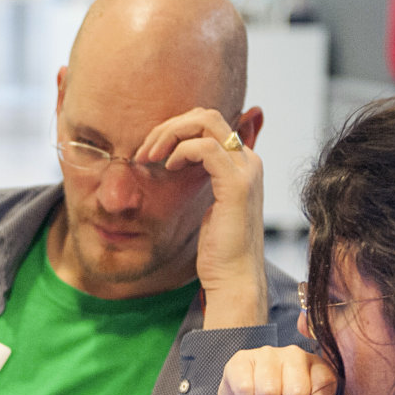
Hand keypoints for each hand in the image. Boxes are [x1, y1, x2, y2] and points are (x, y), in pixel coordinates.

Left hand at [135, 108, 264, 319]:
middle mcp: (249, 160)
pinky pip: (205, 148)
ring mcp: (246, 170)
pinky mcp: (237, 185)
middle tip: (144, 151)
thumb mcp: (206, 205)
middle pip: (207, 115)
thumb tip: (176, 162)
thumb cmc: (217, 249)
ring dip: (170, 134)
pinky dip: (181, 151)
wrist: (233, 279)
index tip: (150, 151)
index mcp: (242, 163)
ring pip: (206, 122)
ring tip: (148, 156)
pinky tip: (166, 167)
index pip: (209, 122)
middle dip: (169, 126)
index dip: (176, 128)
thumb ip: (200, 180)